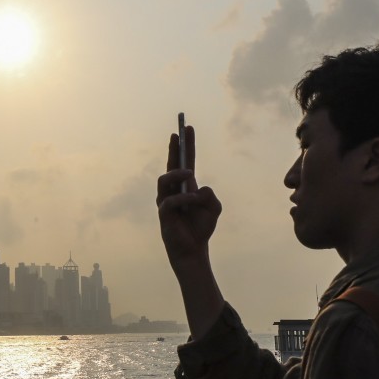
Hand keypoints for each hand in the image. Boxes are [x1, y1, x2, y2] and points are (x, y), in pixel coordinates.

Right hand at [156, 125, 221, 273]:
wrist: (193, 249)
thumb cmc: (201, 227)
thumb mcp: (214, 208)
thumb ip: (210, 195)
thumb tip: (197, 188)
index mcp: (186, 186)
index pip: (186, 161)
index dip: (187, 145)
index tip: (188, 128)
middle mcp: (173, 190)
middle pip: (171, 164)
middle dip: (174, 148)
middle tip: (178, 133)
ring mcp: (166, 200)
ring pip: (164, 179)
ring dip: (177, 174)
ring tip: (190, 173)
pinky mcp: (163, 213)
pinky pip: (171, 201)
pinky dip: (185, 199)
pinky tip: (194, 201)